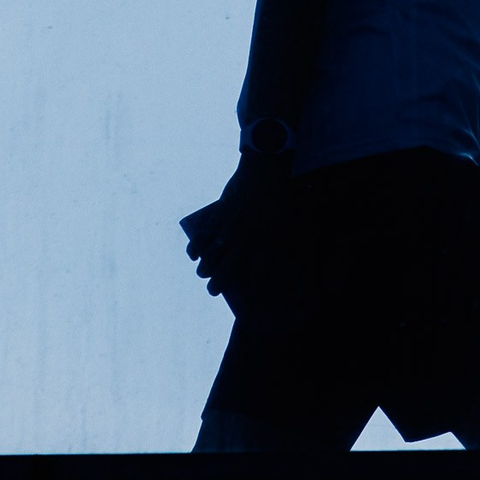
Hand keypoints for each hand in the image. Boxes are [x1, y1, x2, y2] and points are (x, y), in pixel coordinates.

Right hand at [181, 150, 291, 303]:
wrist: (264, 173)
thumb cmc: (278, 200)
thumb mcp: (285, 225)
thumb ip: (275, 244)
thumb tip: (267, 261)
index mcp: (266, 244)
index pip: (257, 276)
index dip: (252, 294)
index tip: (248, 306)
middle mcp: (246, 241)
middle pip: (228, 271)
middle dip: (218, 285)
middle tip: (213, 291)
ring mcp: (230, 229)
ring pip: (211, 257)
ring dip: (204, 269)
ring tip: (203, 274)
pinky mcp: (218, 217)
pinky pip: (201, 237)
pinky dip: (195, 247)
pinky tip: (193, 254)